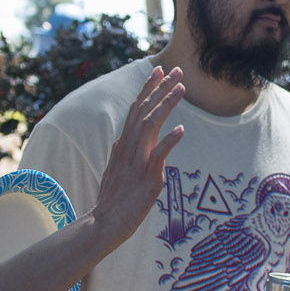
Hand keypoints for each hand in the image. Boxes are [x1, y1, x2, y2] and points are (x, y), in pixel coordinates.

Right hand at [92, 65, 186, 242]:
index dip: (148, 89)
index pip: (137, 109)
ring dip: (166, 105)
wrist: (108, 220)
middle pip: (144, 110)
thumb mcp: (117, 166)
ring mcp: (137, 160)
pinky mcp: (147, 177)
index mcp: (124, 142)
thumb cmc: (115, 196)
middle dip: (160, 88)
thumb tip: (122, 136)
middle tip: (176, 70)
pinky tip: (181, 129)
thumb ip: (122, 150)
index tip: (160, 71)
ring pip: (151, 125)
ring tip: (181, 89)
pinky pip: (158, 155)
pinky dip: (169, 141)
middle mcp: (129, 146)